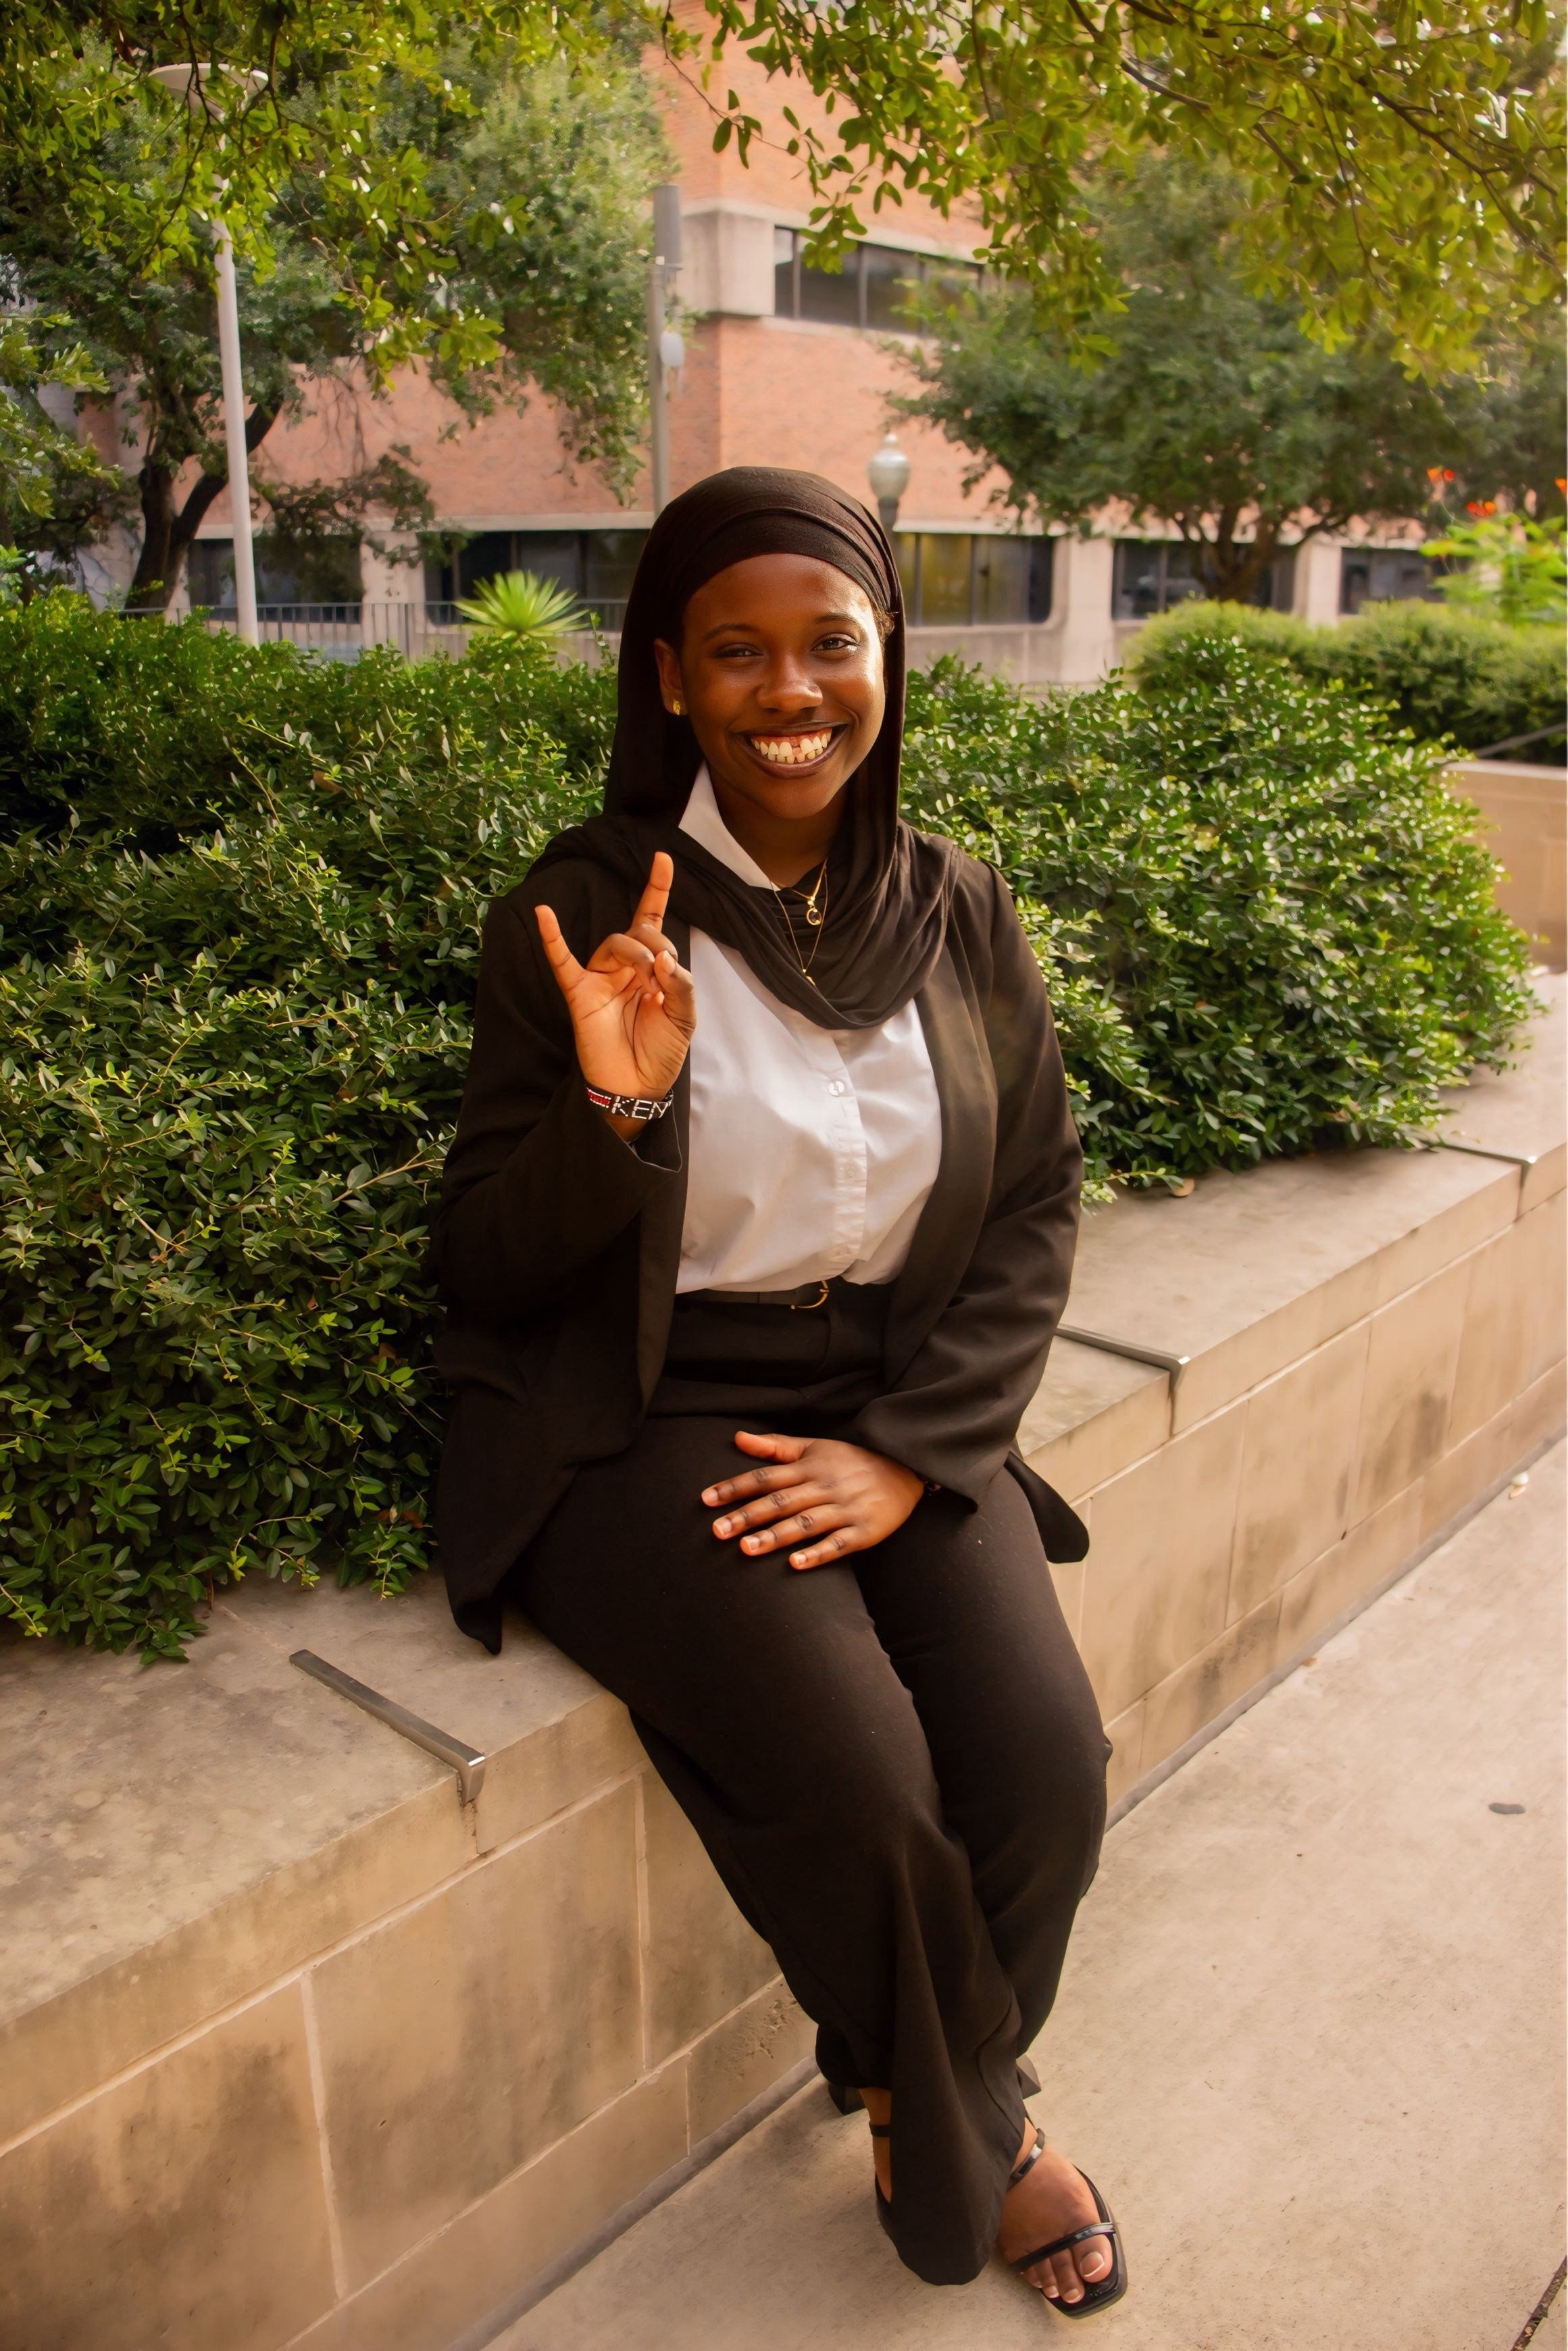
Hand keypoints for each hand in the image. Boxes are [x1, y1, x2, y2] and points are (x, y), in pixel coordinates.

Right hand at [535, 852, 694, 1117]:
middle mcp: (625, 967)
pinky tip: (544, 914)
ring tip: (647, 979)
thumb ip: (680, 984)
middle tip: (660, 978)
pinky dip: (553, 939)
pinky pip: (562, 962)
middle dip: (655, 946)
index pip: (652, 920)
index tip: (663, 858)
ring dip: (635, 953)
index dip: (658, 889)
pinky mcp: (580, 994)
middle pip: (638, 932)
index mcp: (652, 968)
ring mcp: (601, 978)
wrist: (638, 1086)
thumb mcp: (684, 1016)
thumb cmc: (660, 1051)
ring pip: (614, 943)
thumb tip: (663, 957)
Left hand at [702, 1433, 924, 1569]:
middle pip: (779, 1502)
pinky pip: (838, 1544)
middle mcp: (824, 1487)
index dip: (735, 1487)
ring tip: (746, 1549)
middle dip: (746, 1516)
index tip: (706, 1500)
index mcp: (809, 1467)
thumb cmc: (853, 1460)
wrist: (905, 1469)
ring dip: (775, 1537)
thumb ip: (776, 1446)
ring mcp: (844, 1509)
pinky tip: (795, 1564)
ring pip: (805, 1524)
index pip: (766, 1476)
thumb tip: (737, 1438)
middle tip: (717, 1532)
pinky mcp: (864, 1531)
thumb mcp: (815, 1446)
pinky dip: (817, 1554)